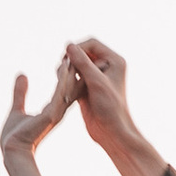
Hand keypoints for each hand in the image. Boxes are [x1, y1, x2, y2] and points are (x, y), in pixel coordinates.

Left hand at [0, 55, 79, 175]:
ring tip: (76, 56)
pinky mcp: (50, 116)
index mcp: (52, 111)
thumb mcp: (17, 109)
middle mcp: (57, 112)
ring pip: (68, 89)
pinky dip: (63, 82)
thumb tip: (22, 75)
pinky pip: (59, 95)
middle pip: (72, 88)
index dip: (71, 76)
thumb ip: (20, 92)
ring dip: (71, 73)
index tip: (73, 60)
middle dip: (75, 72)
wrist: (11, 151)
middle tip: (80, 54)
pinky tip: (66, 69)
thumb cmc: (14, 136)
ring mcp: (55, 114)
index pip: (66, 91)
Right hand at [67, 37, 167, 175]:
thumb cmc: (110, 108)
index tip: (66, 57)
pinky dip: (66, 80)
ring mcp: (96, 78)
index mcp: (114, 61)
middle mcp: (106, 67)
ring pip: (76, 65)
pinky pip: (73, 77)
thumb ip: (83, 63)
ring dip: (67, 69)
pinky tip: (62, 88)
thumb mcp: (96, 82)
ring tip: (61, 78)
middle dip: (71, 59)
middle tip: (62, 69)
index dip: (78, 47)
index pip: (92, 44)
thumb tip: (69, 45)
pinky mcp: (86, 88)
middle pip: (83, 53)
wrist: (111, 132)